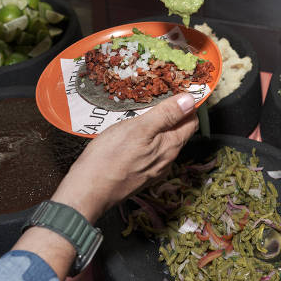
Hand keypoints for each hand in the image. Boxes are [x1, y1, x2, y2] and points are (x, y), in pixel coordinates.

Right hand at [51, 93, 198, 222]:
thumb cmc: (110, 157)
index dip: (188, 105)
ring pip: (164, 142)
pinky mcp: (140, 174)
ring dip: (161, 126)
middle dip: (175, 113)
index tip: (180, 89)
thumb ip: (166, 114)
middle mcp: (166, 160)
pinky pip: (151, 151)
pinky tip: (136, 133)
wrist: (89, 190)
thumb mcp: (139, 128)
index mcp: (170, 146)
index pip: (191, 122)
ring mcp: (153, 169)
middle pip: (179, 132)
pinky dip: (149, 138)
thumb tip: (190, 100)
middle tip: (162, 95)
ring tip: (148, 111)